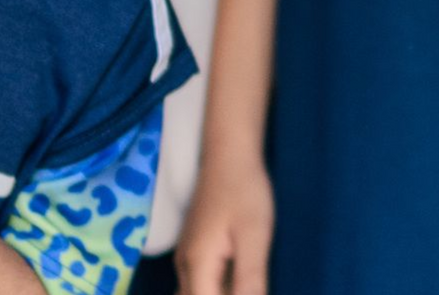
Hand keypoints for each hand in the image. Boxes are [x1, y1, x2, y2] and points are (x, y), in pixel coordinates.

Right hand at [178, 153, 274, 294]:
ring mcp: (187, 258)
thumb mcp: (254, 236)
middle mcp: (184, 267)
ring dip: (222, 292)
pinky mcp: (195, 250)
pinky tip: (241, 276)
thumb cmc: (244, 192)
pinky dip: (219, 287)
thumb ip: (250, 279)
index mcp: (197, 265)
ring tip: (247, 280)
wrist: (229, 156)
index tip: (250, 289)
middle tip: (249, 283)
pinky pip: (201, 282)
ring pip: (199, 292)